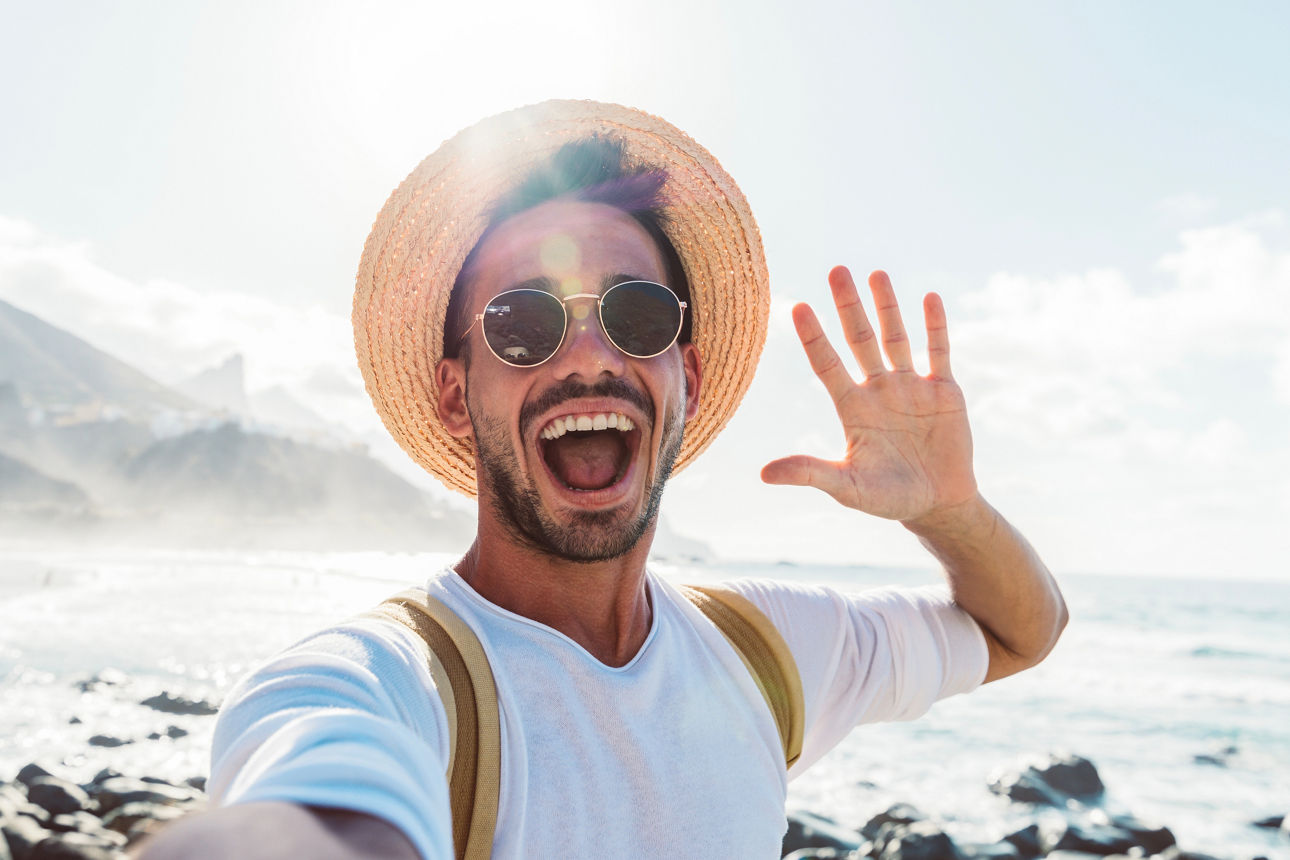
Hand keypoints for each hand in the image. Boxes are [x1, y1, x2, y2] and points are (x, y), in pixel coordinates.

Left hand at [761, 267, 977, 524]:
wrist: (938, 505)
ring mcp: (911, 387)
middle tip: (836, 270)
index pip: (827, 364)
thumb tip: (763, 474)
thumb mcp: (848, 488)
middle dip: (848, 306)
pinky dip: (935, 327)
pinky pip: (938, 352)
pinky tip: (928, 298)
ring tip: (876, 274)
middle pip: (859, 339)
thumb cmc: (888, 499)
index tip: (798, 307)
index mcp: (852, 408)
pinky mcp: (944, 391)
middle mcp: (878, 390)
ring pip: (896, 338)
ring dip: (887, 306)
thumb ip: (810, 474)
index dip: (814, 337)